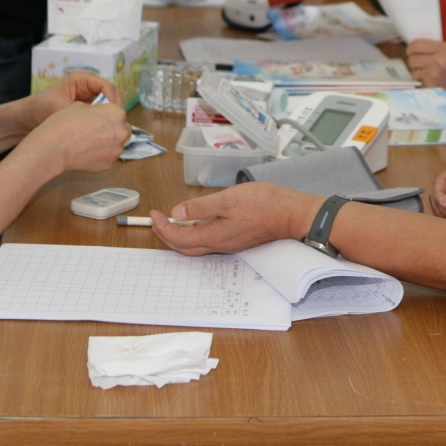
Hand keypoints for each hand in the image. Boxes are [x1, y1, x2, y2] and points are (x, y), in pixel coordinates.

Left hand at [17, 72, 120, 130]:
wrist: (23, 122)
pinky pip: (99, 119)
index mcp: (82, 81)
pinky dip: (101, 126)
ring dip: (107, 119)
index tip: (111, 113)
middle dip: (112, 110)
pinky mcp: (85, 116)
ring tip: (105, 130)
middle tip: (111, 124)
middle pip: (111, 97)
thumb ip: (79, 112)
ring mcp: (87, 103)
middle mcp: (88, 90)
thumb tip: (100, 118)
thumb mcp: (59, 107)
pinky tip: (99, 135)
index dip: (112, 99)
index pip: (107, 86)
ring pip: (106, 110)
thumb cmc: (38, 109)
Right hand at [17, 100, 128, 175]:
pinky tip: (87, 152)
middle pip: (122, 128)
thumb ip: (97, 109)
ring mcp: (116, 149)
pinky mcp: (109, 164)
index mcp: (116, 113)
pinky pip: (108, 157)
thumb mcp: (80, 106)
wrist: (53, 148)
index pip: (119, 112)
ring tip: (90, 143)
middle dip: (112, 129)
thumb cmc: (64, 123)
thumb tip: (101, 114)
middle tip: (96, 130)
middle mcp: (121, 131)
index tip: (99, 118)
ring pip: (117, 144)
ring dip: (108, 142)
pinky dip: (101, 155)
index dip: (108, 114)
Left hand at [150, 182, 318, 254]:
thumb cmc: (264, 204)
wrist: (292, 214)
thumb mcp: (228, 199)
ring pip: (196, 245)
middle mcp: (220, 244)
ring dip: (180, 236)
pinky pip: (209, 241)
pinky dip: (195, 233)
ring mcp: (229, 243)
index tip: (154, 214)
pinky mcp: (237, 239)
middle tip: (157, 220)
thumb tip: (177, 213)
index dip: (162, 228)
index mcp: (214, 235)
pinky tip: (197, 221)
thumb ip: (201, 206)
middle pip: (185, 247)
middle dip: (167, 235)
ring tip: (172, 221)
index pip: (179, 238)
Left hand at [406, 39, 445, 112]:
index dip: (411, 48)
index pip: (416, 44)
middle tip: (420, 64)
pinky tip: (434, 82)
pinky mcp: (431, 85)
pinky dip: (424, 82)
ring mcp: (433, 74)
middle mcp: (437, 60)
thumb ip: (436, 48)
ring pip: (414, 71)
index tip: (411, 51)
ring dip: (418, 73)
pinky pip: (420, 82)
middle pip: (412, 59)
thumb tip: (416, 47)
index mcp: (444, 48)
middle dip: (414, 61)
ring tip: (430, 73)